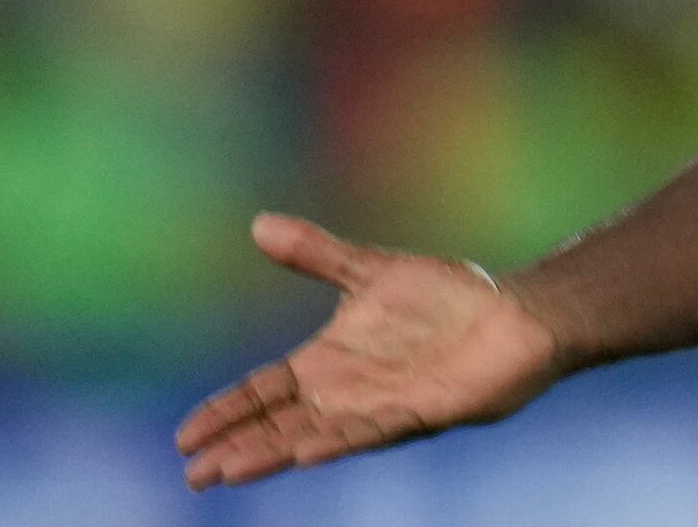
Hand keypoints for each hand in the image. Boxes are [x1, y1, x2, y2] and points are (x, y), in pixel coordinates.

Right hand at [176, 214, 563, 489]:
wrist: (514, 315)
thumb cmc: (446, 298)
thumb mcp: (371, 271)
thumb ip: (317, 254)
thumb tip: (258, 223)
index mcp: (328, 363)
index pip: (263, 391)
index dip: (226, 413)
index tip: (183, 437)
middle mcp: (347, 393)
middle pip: (279, 425)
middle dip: (236, 447)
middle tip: (192, 475)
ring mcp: (382, 406)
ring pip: (315, 437)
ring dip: (273, 453)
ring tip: (229, 471)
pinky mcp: (422, 412)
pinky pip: (374, 429)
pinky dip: (339, 440)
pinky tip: (307, 454)